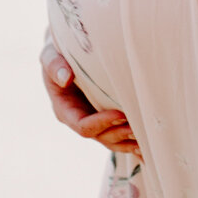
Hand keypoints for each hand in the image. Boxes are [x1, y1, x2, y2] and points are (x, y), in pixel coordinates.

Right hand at [41, 37, 140, 158]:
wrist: (69, 53)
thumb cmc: (60, 52)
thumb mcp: (51, 55)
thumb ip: (54, 64)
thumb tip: (65, 77)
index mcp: (65, 110)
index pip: (82, 125)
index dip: (101, 123)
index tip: (120, 114)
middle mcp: (80, 120)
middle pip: (100, 136)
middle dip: (119, 134)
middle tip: (138, 128)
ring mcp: (95, 121)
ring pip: (112, 140)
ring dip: (128, 141)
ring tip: (146, 139)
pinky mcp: (107, 119)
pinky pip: (119, 135)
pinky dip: (132, 141)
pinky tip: (146, 144)